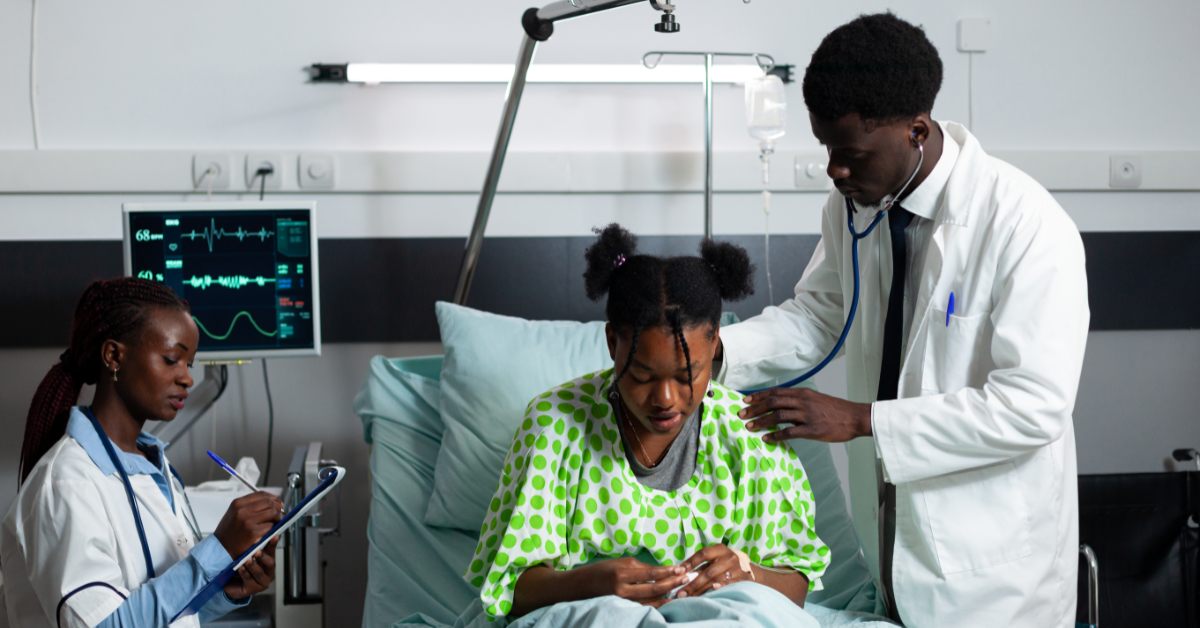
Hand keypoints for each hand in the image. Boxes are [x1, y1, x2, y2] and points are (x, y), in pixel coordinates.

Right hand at [213, 492, 284, 557]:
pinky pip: (270, 526)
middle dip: (278, 507)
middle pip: (269, 502)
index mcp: (237, 503)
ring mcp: (248, 521)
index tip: (278, 502)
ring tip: (275, 523)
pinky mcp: (253, 533)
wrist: (220, 549)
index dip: (273, 497)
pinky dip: (272, 529)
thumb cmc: (228, 532)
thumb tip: (269, 501)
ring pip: (272, 513)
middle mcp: (242, 510)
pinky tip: (267, 532)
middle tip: (280, 512)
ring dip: (277, 518)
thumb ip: (249, 506)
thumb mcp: (234, 513)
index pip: (261, 494)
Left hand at [223, 537, 277, 598]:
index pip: (272, 552)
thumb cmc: (240, 569)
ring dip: (252, 565)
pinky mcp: (253, 590)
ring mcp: (262, 583)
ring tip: (247, 560)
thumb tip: (254, 537)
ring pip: (259, 573)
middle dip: (263, 557)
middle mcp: (268, 573)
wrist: (230, 585)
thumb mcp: (247, 558)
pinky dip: (245, 573)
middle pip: (270, 564)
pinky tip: (240, 568)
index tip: (274, 535)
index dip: (273, 544)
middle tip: (256, 551)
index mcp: (268, 563)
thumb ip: (252, 550)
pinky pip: (249, 580)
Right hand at [582, 557, 692, 608]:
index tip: (681, 568)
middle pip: (654, 588)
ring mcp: (625, 602)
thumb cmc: (604, 570)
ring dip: (670, 594)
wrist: (585, 585)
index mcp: (622, 575)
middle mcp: (623, 590)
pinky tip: (671, 600)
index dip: (667, 572)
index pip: (650, 574)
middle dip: (673, 583)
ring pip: (652, 600)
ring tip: (684, 588)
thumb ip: (643, 568)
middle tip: (688, 577)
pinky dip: (660, 603)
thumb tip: (663, 571)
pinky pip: (646, 606)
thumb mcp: (622, 563)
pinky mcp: (626, 608)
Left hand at [674, 544, 754, 597]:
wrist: (745, 569)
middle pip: (708, 571)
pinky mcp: (742, 578)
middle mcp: (729, 557)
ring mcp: (736, 568)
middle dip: (693, 584)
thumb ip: (700, 566)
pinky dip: (721, 586)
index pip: (703, 554)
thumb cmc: (723, 564)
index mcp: (719, 549)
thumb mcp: (714, 560)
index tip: (679, 571)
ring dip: (701, 590)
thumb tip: (680, 574)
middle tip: (681, 593)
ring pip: (716, 579)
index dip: (690, 562)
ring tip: (690, 597)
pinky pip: (729, 584)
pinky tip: (713, 589)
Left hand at [738, 388, 871, 443]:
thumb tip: (780, 406)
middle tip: (741, 414)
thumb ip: (798, 401)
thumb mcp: (816, 399)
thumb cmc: (835, 410)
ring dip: (761, 421)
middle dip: (755, 408)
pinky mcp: (812, 430)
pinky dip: (776, 436)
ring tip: (749, 427)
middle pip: (773, 402)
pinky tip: (767, 439)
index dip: (759, 396)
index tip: (745, 400)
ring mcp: (808, 415)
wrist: (855, 417)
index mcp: (803, 393)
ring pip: (778, 416)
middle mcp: (803, 402)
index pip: (776, 392)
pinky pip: (789, 432)